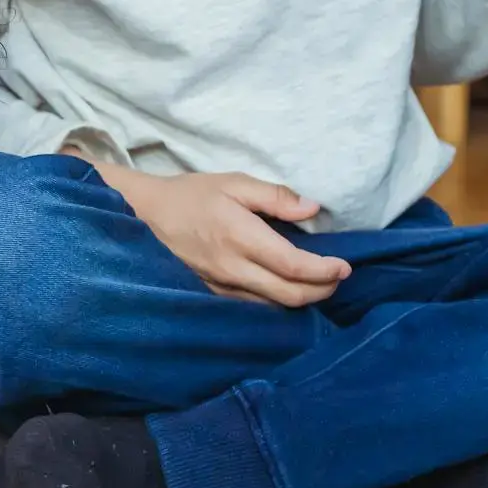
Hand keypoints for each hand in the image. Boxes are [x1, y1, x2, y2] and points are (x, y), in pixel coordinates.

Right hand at [92, 162, 351, 307]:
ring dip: (302, 298)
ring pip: (273, 305)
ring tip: (317, 283)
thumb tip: (312, 209)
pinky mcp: (214, 292)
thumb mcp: (233, 182)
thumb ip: (274, 196)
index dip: (324, 271)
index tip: (344, 266)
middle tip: (337, 277)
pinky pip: (254, 304)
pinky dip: (277, 299)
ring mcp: (222, 285)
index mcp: (240, 236)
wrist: (143, 216)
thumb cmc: (191, 195)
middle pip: (289, 294)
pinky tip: (286, 288)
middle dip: (321, 290)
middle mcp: (233, 268)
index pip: (293, 265)